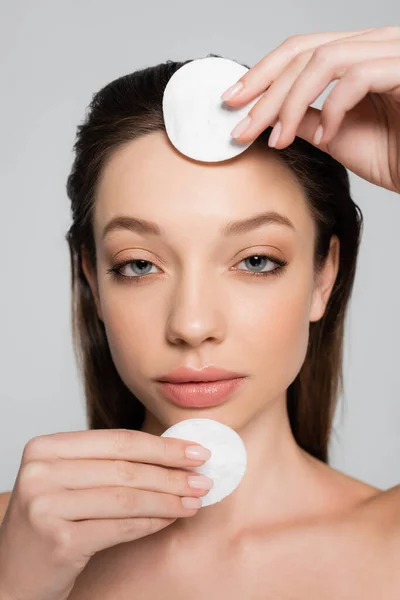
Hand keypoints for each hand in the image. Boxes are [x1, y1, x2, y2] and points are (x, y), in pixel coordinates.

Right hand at [0, 429, 212, 599]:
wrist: (12, 573)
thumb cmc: (50, 521)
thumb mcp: (70, 481)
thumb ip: (110, 464)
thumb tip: (174, 454)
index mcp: (46, 447)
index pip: (117, 440)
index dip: (162, 446)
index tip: (196, 450)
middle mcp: (41, 471)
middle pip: (124, 468)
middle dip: (172, 473)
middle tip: (204, 477)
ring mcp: (46, 505)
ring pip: (126, 497)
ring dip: (168, 499)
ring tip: (195, 499)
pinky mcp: (58, 539)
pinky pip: (119, 527)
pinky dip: (151, 522)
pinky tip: (171, 519)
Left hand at [222, 26, 399, 193]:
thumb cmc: (398, 154)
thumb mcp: (339, 138)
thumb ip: (309, 121)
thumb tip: (271, 118)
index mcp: (356, 56)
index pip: (300, 51)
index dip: (262, 74)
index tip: (232, 102)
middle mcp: (373, 45)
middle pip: (303, 51)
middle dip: (265, 91)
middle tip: (242, 126)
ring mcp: (390, 53)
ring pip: (323, 60)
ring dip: (290, 103)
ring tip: (277, 138)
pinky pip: (355, 78)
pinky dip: (333, 110)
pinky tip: (328, 137)